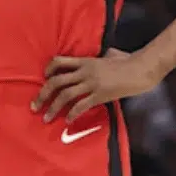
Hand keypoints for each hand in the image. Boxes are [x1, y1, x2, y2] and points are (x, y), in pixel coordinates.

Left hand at [33, 49, 160, 122]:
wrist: (141, 69)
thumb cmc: (128, 61)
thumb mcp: (111, 54)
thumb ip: (102, 55)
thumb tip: (103, 54)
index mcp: (85, 61)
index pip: (59, 61)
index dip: (48, 70)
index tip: (43, 79)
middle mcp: (85, 71)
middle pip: (56, 81)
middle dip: (42, 95)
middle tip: (34, 106)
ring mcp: (92, 83)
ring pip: (65, 95)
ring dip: (53, 108)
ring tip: (46, 118)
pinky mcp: (100, 95)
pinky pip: (81, 105)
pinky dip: (72, 114)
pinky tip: (68, 121)